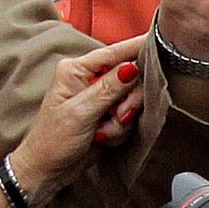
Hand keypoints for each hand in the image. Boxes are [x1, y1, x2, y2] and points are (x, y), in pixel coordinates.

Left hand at [0, 50, 144, 207]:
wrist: (48, 169)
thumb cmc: (54, 139)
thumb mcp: (80, 112)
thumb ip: (108, 89)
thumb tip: (131, 67)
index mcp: (76, 70)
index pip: (113, 52)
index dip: (137, 46)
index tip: (160, 38)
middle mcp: (89, 79)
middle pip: (130, 78)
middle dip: (126, 103)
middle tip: (117, 116)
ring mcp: (100, 98)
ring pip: (133, 101)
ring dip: (121, 121)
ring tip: (101, 132)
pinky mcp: (108, 114)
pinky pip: (129, 118)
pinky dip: (120, 130)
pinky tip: (103, 138)